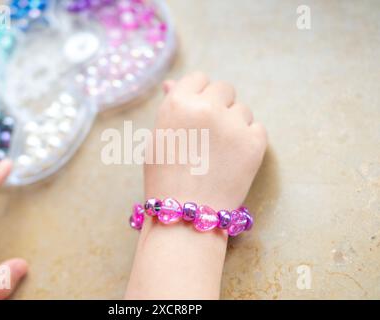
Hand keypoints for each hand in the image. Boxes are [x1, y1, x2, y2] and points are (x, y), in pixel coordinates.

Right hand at [126, 72, 266, 298]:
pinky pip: (257, 128)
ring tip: (221, 151)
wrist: (186, 214)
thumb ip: (171, 107)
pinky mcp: (255, 142)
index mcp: (178, 102)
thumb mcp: (157, 137)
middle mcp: (207, 106)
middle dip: (218, 105)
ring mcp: (233, 124)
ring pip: (242, 110)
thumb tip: (172, 83)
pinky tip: (234, 158)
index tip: (198, 111)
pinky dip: (248, 140)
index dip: (198, 94)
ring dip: (234, 123)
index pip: (198, 78)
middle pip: (224, 88)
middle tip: (210, 133)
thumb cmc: (164, 177)